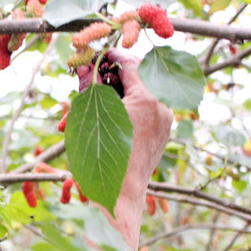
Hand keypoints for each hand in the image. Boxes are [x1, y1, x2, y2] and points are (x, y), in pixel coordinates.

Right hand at [76, 50, 173, 249]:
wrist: (120, 195)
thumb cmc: (101, 159)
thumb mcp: (90, 118)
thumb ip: (90, 88)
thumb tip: (86, 67)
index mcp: (147, 99)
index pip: (130, 63)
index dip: (111, 56)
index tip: (98, 54)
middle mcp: (162, 106)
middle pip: (138, 77)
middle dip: (113, 78)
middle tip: (93, 79)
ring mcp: (165, 120)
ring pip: (142, 94)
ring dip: (119, 95)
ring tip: (95, 107)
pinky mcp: (163, 132)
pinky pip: (147, 110)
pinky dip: (129, 109)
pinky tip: (110, 118)